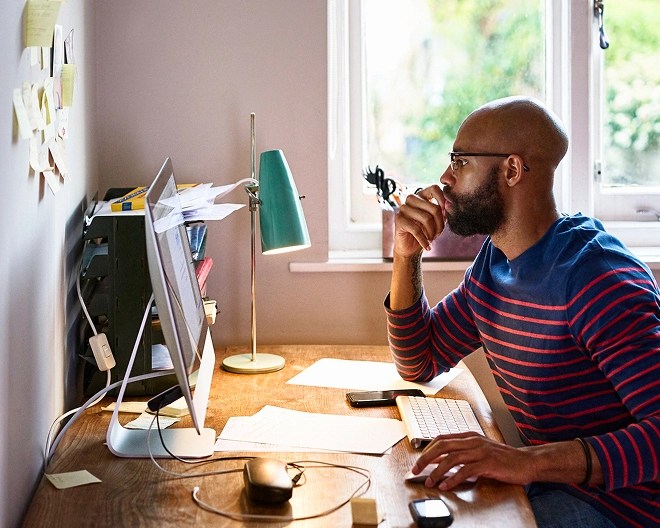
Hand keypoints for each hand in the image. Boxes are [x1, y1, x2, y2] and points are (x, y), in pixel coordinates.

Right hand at [393, 185, 445, 257]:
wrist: (410, 248)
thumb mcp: (436, 221)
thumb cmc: (424, 232)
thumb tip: (449, 206)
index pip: (434, 189)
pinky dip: (424, 240)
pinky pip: (416, 230)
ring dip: (432, 233)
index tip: (446, 214)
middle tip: (439, 234)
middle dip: (440, 224)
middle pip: (433, 208)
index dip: (443, 200)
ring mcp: (403, 208)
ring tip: (432, 239)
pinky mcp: (399, 219)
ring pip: (426, 219)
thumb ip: (443, 212)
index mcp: (421, 196)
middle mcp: (411, 199)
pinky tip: (427, 246)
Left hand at [411, 432, 535, 489]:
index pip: (441, 438)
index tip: (418, 461)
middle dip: (425, 459)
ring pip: (451, 458)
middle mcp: (473, 441)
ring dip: (437, 471)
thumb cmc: (503, 459)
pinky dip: (453, 478)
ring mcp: (480, 451)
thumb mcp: (479, 452)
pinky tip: (446, 485)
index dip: (427, 449)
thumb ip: (462, 454)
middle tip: (416, 470)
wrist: (526, 462)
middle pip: (442, 446)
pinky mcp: (488, 463)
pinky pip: (466, 470)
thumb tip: (440, 462)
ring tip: (429, 482)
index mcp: (469, 436)